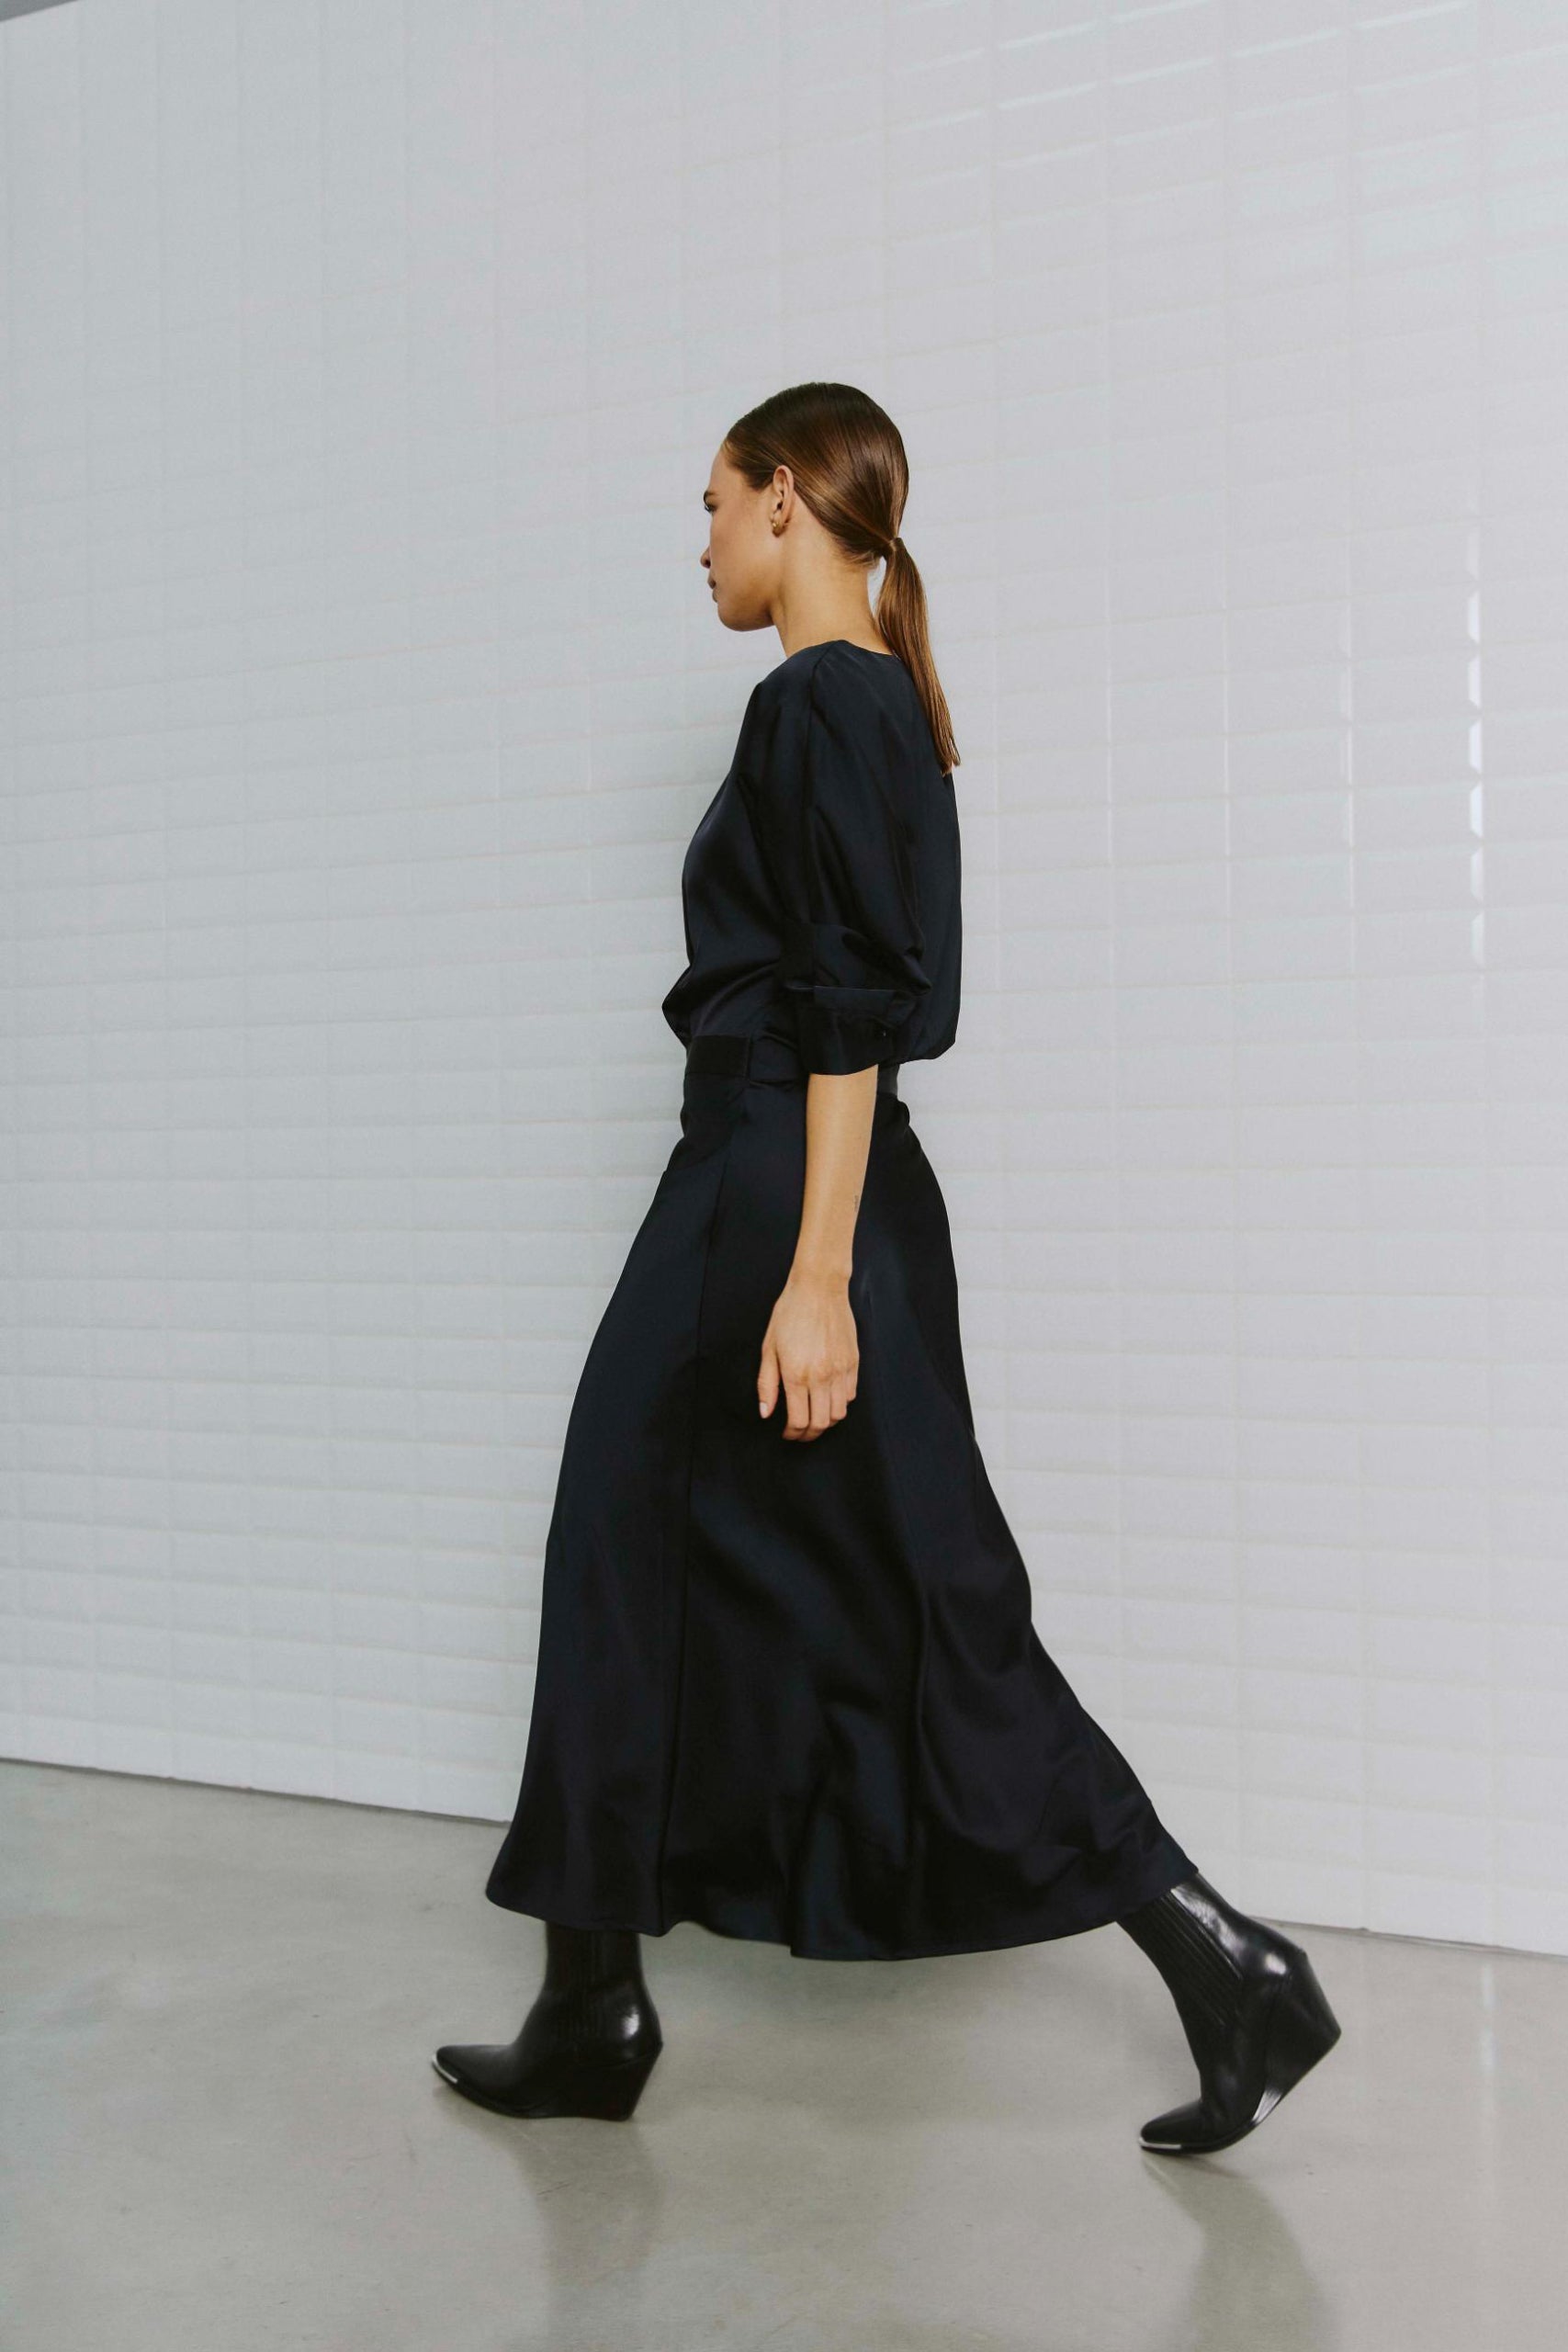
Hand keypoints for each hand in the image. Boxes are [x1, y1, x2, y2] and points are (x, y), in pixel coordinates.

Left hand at [757, 1267, 858, 1440]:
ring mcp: (840, 1370)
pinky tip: (828, 1398)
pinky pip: (851, 1395)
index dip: (792, 1434)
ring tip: (814, 1418)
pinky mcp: (853, 1362)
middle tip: (800, 1433)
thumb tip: (766, 1412)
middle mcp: (822, 1376)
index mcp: (797, 1374)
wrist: (819, 1288)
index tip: (787, 1433)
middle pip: (820, 1423)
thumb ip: (767, 1383)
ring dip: (826, 1422)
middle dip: (809, 1434)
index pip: (799, 1421)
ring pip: (839, 1413)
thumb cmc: (790, 1313)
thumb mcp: (769, 1347)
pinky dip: (840, 1404)